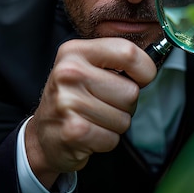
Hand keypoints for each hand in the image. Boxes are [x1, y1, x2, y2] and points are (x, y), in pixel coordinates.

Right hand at [25, 37, 156, 187]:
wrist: (43, 135)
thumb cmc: (71, 99)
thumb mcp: (86, 67)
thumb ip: (115, 61)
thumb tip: (150, 65)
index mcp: (75, 51)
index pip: (128, 52)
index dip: (144, 70)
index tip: (140, 78)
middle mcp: (69, 73)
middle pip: (130, 91)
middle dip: (125, 104)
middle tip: (103, 104)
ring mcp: (68, 102)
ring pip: (124, 118)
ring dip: (115, 124)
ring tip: (94, 118)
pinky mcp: (73, 131)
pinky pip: (113, 138)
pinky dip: (106, 140)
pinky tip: (89, 133)